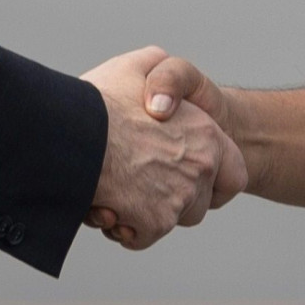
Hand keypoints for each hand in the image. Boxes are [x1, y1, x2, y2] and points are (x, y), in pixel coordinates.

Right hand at [81, 47, 246, 249]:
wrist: (70, 131)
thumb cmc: (99, 100)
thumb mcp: (136, 67)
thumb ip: (160, 72)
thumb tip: (161, 89)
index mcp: (206, 134)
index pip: (234, 175)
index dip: (214, 181)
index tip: (190, 180)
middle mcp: (200, 167)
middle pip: (197, 204)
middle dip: (170, 200)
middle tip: (138, 184)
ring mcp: (180, 197)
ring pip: (168, 221)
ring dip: (143, 214)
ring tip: (115, 193)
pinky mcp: (155, 221)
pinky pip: (142, 237)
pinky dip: (124, 229)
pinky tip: (105, 207)